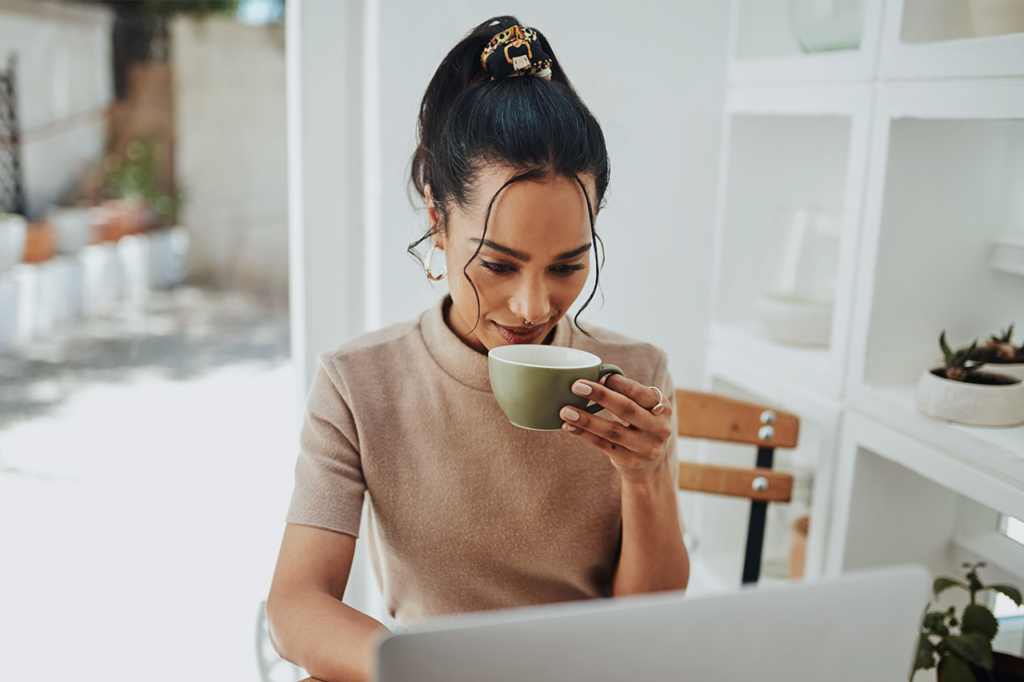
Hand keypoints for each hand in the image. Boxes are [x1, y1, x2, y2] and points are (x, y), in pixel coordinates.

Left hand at [559, 374, 673, 482]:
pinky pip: (603, 445)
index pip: (637, 391)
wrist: (650, 465)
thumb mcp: (641, 408)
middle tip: (576, 386)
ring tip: (565, 411)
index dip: (615, 383)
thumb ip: (624, 393)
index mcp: (662, 407)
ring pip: (612, 431)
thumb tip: (594, 378)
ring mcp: (646, 447)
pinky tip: (569, 426)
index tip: (594, 375)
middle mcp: (658, 428)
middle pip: (626, 409)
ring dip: (586, 419)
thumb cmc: (640, 425)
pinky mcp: (631, 461)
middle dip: (600, 396)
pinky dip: (584, 434)